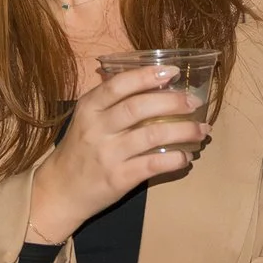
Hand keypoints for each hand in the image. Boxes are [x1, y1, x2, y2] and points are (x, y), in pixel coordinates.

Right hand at [27, 64, 209, 243]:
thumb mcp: (88, 118)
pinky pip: (152, 164)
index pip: (119, 84)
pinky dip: (174, 159)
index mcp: (89, 107)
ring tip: (201, 130)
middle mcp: (97, 128)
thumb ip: (113, 100)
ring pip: (151, 135)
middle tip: (194, 101)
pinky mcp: (117, 178)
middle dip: (172, 102)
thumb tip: (155, 79)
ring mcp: (107, 154)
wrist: (60, 190)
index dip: (148, 76)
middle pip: (139, 107)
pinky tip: (186, 157)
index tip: (174, 71)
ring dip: (183, 131)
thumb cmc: (81, 149)